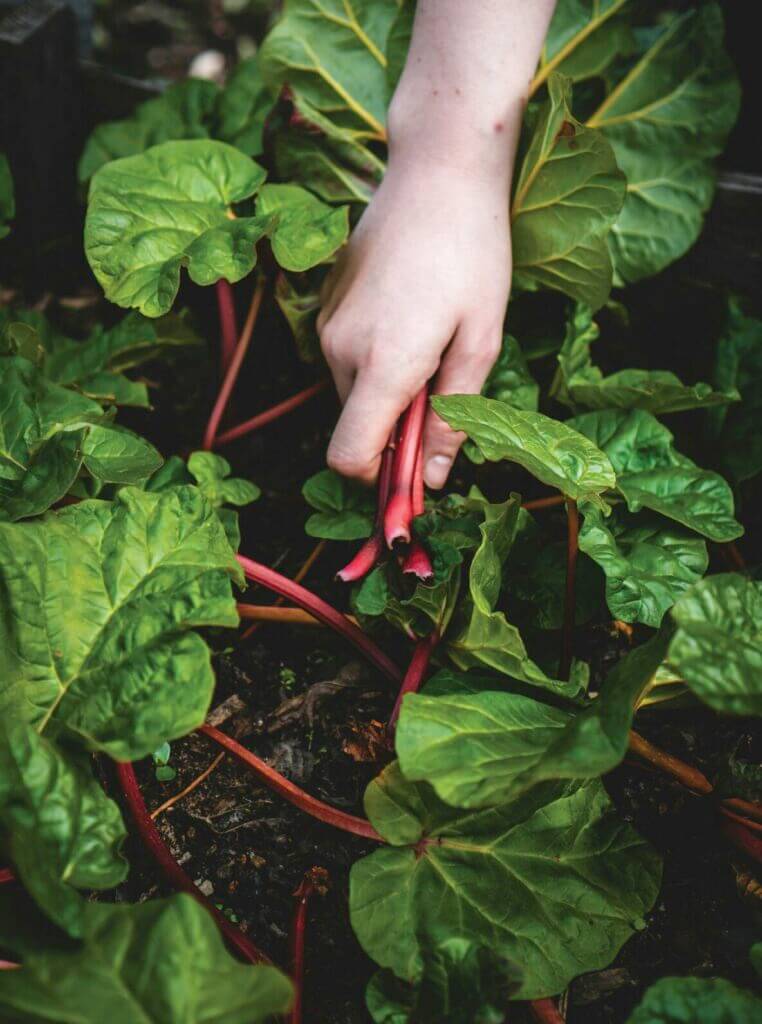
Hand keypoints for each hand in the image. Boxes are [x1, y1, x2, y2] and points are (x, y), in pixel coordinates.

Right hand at [318, 153, 510, 488]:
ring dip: (391, 389)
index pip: (349, 457)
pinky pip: (347, 357)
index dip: (380, 479)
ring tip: (434, 339)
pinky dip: (378, 359)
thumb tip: (435, 479)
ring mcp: (327, 324)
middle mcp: (340, 349)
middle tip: (447, 382)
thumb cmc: (473, 253)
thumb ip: (454, 417)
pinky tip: (413, 314)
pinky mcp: (326, 303)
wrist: (437, 168)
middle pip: (357, 425)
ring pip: (354, 391)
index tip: (416, 471)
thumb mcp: (480, 341)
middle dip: (397, 426)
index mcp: (383, 364)